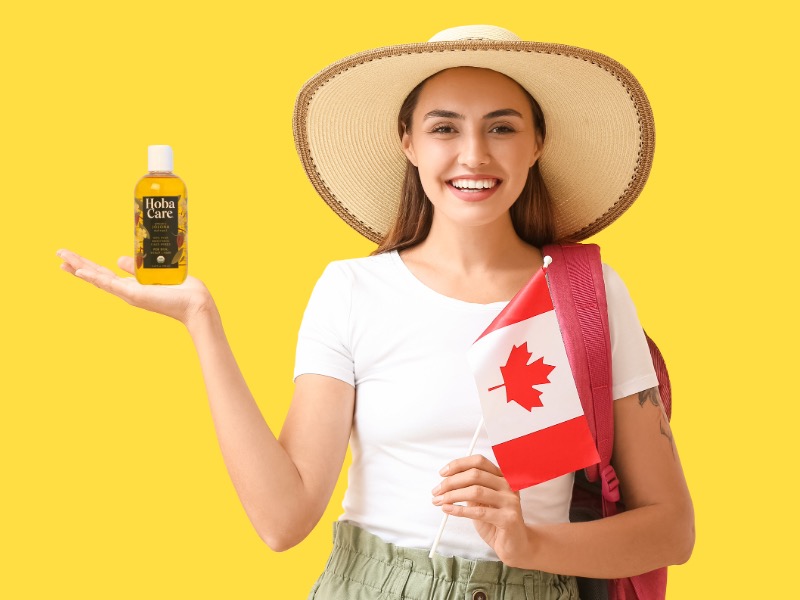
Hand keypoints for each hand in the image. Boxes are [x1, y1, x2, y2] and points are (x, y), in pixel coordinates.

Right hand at [56, 249, 213, 326]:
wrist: (195, 303)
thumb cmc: (181, 290)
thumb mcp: (153, 273)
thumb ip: (135, 268)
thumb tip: (118, 258)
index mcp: (131, 285)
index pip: (103, 273)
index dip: (86, 266)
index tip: (69, 258)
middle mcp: (127, 291)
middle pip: (96, 276)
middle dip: (76, 265)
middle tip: (57, 255)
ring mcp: (129, 294)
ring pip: (98, 279)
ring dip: (80, 268)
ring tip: (62, 260)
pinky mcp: (135, 295)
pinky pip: (111, 285)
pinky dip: (95, 279)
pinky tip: (81, 272)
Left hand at [432, 455, 531, 565]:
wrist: (515, 545)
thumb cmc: (495, 522)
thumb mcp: (481, 502)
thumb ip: (470, 489)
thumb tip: (445, 482)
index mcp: (502, 477)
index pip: (479, 461)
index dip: (459, 464)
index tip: (442, 473)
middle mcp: (508, 485)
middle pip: (475, 475)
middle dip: (451, 482)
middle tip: (436, 491)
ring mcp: (510, 501)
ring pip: (476, 491)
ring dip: (452, 496)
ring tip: (439, 501)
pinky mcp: (509, 518)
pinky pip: (479, 512)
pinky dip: (459, 510)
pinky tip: (448, 510)